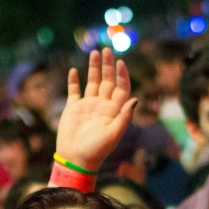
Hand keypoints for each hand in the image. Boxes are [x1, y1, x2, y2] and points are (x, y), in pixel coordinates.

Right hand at [54, 48, 136, 173]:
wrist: (76, 159)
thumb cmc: (96, 150)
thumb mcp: (113, 134)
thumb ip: (124, 116)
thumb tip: (135, 99)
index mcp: (113, 111)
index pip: (121, 88)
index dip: (122, 75)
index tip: (121, 62)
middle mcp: (102, 106)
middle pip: (108, 81)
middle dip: (108, 65)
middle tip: (107, 49)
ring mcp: (87, 106)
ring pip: (93, 82)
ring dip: (94, 68)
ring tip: (94, 53)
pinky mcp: (73, 108)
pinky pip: (74, 91)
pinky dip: (74, 81)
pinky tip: (75, 71)